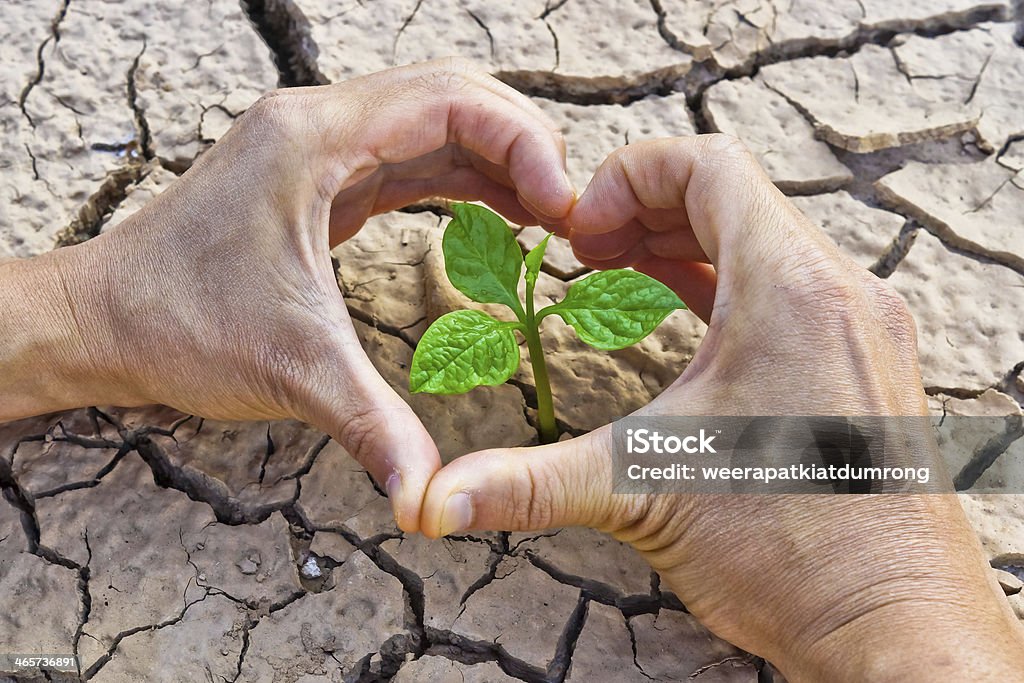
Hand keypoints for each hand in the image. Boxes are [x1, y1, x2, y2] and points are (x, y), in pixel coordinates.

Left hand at [0, 59, 573, 532]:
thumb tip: (430, 501)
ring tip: (547, 212)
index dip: (523, 142)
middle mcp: (317, 126)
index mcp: (314, 140)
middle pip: (452, 96)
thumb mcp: (295, 372)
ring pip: (432, 122)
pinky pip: (408, 158)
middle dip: (521, 145)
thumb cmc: (175, 325)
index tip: (562, 204)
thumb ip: (375, 428)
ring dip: (496, 159)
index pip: (450, 101)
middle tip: (567, 209)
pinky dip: (462, 178)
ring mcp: (316, 148)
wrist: (101, 322)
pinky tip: (495, 211)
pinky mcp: (317, 180)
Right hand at [419, 137, 1023, 678]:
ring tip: (621, 271)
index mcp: (790, 291)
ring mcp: (863, 327)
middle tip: (587, 253)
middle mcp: (840, 293)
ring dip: (687, 243)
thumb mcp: (644, 494)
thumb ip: (528, 484)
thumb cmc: (794, 558)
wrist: (896, 629)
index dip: (629, 175)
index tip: (580, 232)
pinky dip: (728, 282)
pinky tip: (684, 310)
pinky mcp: (866, 363)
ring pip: (766, 238)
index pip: (710, 164)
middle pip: (736, 195)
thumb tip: (432, 502)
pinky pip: (791, 286)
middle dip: (646, 209)